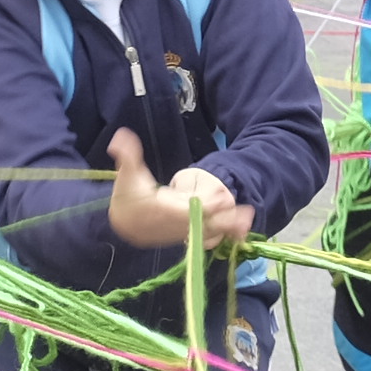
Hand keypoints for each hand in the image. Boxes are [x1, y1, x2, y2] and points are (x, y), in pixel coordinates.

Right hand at [103, 133, 244, 249]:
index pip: (187, 210)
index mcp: (164, 209)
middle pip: (204, 223)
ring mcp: (182, 231)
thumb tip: (121, 135)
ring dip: (229, 227)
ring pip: (209, 231)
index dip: (205, 206)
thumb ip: (128, 155)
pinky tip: (240, 230)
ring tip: (249, 219)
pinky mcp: (186, 234)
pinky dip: (223, 233)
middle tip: (247, 212)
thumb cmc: (127, 197)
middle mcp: (175, 224)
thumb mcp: (128, 174)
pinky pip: (208, 235)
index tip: (223, 198)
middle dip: (225, 220)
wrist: (124, 222)